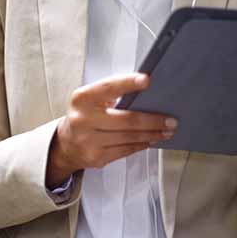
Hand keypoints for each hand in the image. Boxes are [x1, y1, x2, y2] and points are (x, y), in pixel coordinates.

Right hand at [46, 73, 175, 186]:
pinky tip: (150, 140)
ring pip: (129, 137)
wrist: (66, 144)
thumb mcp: (90, 100)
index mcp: (82, 99)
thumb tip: (144, 93)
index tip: (146, 80)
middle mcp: (83, 120)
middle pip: (126, 120)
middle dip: (152, 120)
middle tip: (170, 120)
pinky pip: (126, 150)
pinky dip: (141, 144)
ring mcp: (89, 141)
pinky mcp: (97, 157)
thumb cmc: (84, 116)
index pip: (108, 88)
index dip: (127, 83)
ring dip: (152, 134)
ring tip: (166, 130)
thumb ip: (111, 95)